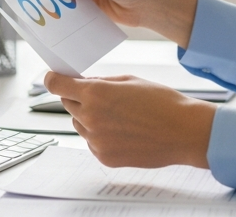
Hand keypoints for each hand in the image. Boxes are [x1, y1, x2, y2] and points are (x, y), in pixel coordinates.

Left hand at [44, 72, 215, 168]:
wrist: (183, 131)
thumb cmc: (161, 102)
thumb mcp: (129, 80)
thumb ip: (101, 82)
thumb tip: (83, 84)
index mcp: (95, 94)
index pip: (57, 85)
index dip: (53, 79)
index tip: (52, 77)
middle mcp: (90, 118)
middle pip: (68, 104)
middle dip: (78, 97)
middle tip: (100, 96)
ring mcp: (96, 141)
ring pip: (79, 124)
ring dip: (89, 117)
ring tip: (118, 115)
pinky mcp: (104, 157)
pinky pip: (92, 142)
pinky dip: (100, 135)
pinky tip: (123, 131)